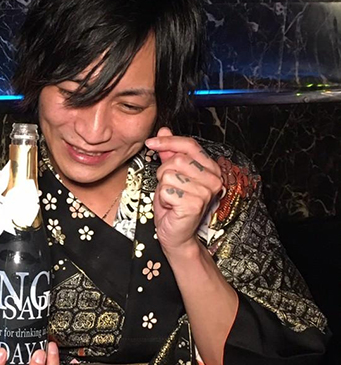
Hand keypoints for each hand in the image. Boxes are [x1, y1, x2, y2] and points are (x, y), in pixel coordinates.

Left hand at [145, 128, 222, 254]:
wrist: (177, 234)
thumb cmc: (175, 206)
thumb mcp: (170, 175)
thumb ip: (169, 153)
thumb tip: (164, 131)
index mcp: (210, 168)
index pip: (189, 145)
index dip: (168, 141)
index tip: (151, 142)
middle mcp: (213, 179)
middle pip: (177, 159)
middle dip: (164, 172)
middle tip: (168, 187)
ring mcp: (205, 192)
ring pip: (169, 174)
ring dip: (163, 187)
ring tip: (171, 197)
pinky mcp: (194, 204)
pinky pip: (166, 190)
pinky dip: (162, 199)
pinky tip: (171, 207)